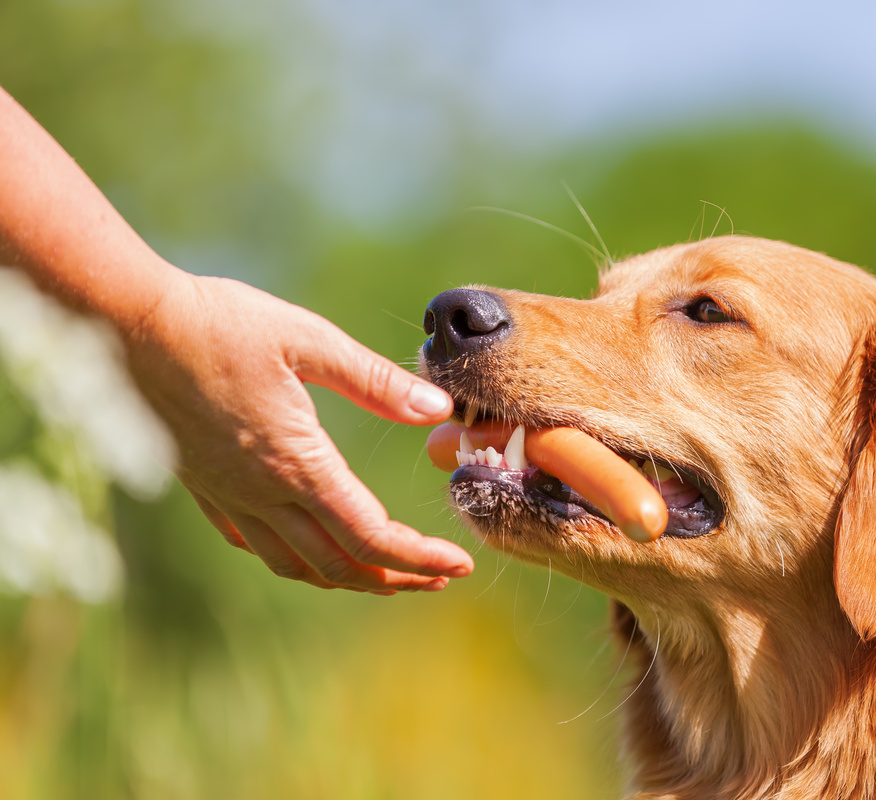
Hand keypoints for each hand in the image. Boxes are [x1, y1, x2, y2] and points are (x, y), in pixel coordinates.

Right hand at [124, 267, 472, 592]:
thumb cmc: (219, 323)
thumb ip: (375, 380)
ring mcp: (229, 495)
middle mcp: (261, 493)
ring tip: (386, 575)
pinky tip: (307, 549)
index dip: (419, 559)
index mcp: (296, 463)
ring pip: (296, 565)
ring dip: (348, 577)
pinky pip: (255, 544)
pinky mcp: (205, 486)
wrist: (126, 324)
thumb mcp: (308, 340)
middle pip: (340, 564)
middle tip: (438, 579)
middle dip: (396, 579)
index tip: (458, 564)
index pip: (370, 536)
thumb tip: (436, 408)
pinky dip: (295, 559)